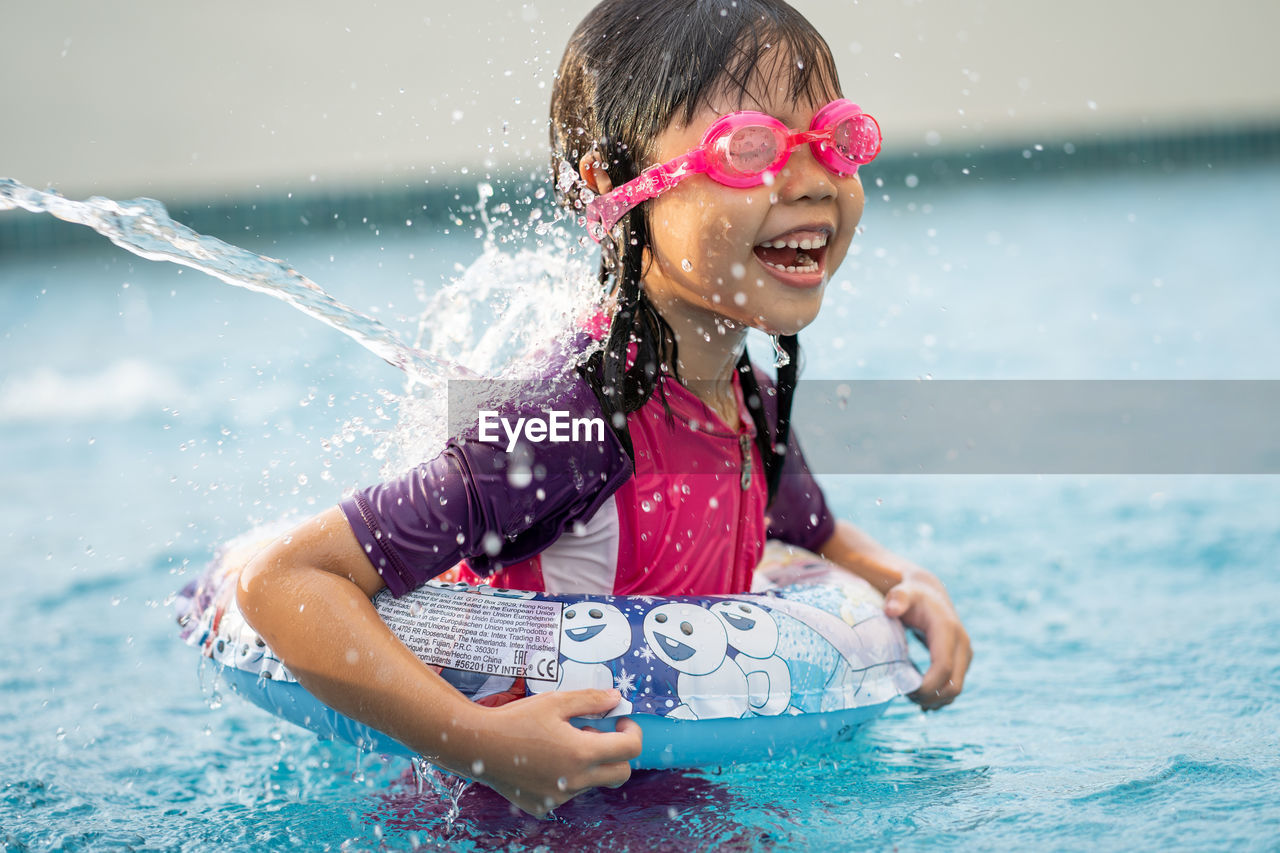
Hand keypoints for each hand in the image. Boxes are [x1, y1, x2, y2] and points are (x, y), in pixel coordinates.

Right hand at [457, 688, 641, 817]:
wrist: (477, 745)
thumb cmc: (515, 719)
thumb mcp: (555, 702)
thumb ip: (591, 700)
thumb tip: (617, 699)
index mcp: (582, 753)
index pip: (630, 749)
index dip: (633, 731)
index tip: (621, 721)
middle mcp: (575, 780)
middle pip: (621, 773)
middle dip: (618, 753)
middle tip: (598, 733)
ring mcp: (560, 798)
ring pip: (593, 782)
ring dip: (589, 764)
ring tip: (562, 743)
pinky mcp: (544, 806)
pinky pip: (568, 793)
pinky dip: (567, 777)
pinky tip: (545, 760)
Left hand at [884, 573, 970, 709]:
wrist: (930, 594)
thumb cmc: (912, 596)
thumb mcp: (903, 593)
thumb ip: (897, 598)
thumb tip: (890, 610)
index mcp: (948, 631)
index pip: (943, 668)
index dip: (926, 686)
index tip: (904, 690)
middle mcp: (962, 645)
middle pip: (953, 685)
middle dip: (929, 697)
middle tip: (905, 695)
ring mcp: (965, 655)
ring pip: (955, 690)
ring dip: (934, 699)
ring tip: (909, 694)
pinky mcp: (963, 662)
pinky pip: (954, 687)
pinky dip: (938, 696)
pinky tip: (919, 695)